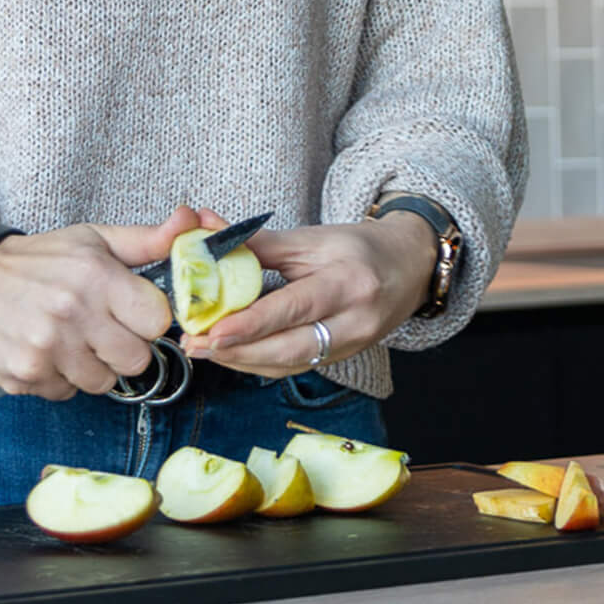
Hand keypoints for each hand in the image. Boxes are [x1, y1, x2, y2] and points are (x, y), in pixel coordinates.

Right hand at [0, 205, 197, 400]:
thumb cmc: (40, 261)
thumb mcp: (93, 240)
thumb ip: (147, 239)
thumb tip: (191, 220)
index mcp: (95, 276)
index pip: (157, 322)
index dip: (146, 320)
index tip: (129, 312)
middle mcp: (71, 313)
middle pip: (136, 360)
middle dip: (123, 348)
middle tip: (99, 329)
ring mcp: (46, 348)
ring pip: (102, 383)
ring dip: (91, 366)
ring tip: (69, 339)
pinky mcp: (24, 375)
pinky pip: (66, 393)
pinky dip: (59, 378)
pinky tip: (45, 351)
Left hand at [179, 206, 437, 376]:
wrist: (407, 267)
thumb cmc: (357, 248)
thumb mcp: (312, 239)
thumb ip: (259, 243)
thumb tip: (207, 236)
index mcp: (349, 283)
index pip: (295, 308)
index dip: (252, 324)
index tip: (214, 331)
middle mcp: (354, 322)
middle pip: (291, 347)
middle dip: (239, 351)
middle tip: (196, 344)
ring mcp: (350, 346)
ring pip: (290, 363)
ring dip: (243, 360)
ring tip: (203, 350)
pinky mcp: (340, 358)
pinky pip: (295, 367)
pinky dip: (259, 362)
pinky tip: (231, 354)